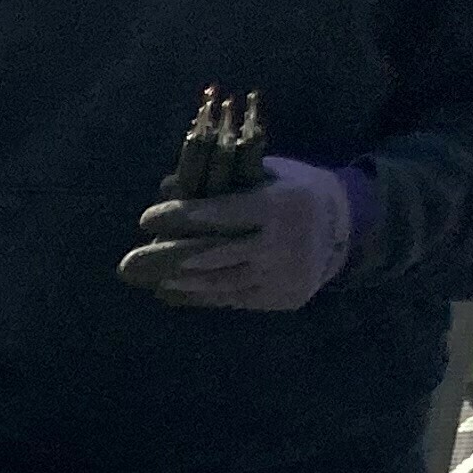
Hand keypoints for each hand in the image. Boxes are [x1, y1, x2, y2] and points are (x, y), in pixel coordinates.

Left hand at [118, 157, 360, 311]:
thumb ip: (220, 179)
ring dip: (177, 280)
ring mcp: (282, 274)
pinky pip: (231, 298)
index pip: (222, 213)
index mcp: (280, 205)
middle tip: (127, 264)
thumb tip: (165, 185)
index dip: (181, 217)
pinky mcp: (280, 297)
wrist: (345, 228)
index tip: (146, 219)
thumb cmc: (294, 192)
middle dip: (166, 258)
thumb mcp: (267, 173)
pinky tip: (171, 291)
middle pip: (213, 253)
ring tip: (147, 277)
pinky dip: (197, 296)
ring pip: (218, 281)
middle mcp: (282, 243)